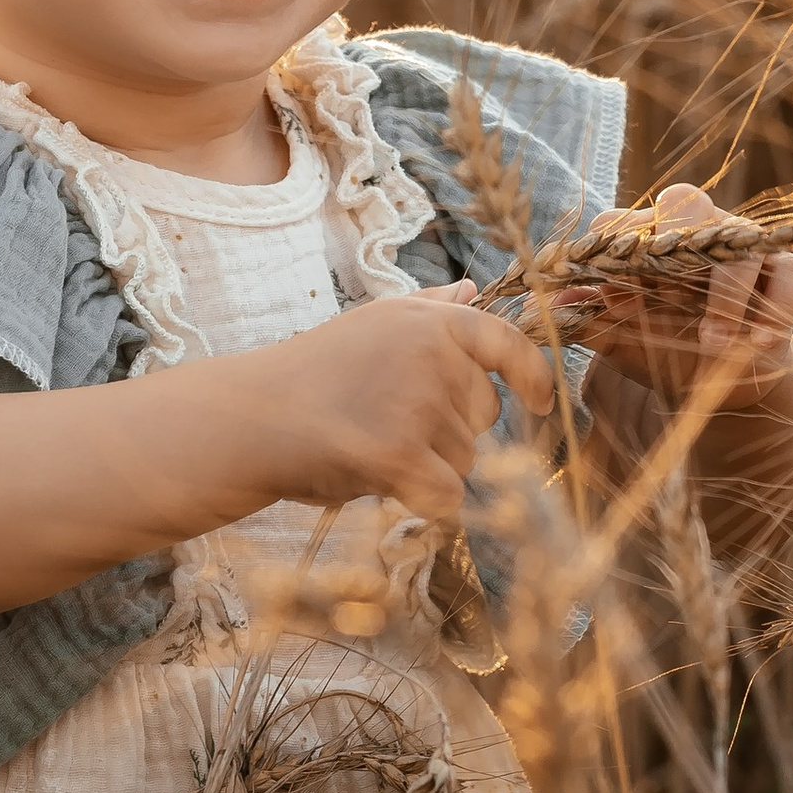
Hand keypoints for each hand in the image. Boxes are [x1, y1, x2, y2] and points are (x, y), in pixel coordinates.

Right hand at [239, 286, 556, 521]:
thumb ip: (428, 309)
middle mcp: (433, 356)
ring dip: (427, 466)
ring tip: (368, 444)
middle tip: (385, 422)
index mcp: (431, 321)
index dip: (534, 376)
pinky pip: (447, 496)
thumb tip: (471, 290)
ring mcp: (418, 405)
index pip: (508, 343)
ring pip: (466, 461)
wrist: (251, 419)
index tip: (540, 402)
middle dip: (449, 432)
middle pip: (485, 418)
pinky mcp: (400, 454)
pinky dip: (423, 502)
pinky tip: (381, 482)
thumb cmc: (311, 376)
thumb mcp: (371, 324)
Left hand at [554, 187, 792, 409]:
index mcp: (645, 241)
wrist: (720, 385)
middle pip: (685, 204)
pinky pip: (791, 275)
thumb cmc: (662, 350)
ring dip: (726, 296)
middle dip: (673, 242)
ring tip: (713, 345)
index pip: (622, 221)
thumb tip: (537, 311)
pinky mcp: (784, 274)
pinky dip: (777, 309)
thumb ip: (584, 323)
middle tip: (661, 292)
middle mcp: (694, 232)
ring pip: (739, 244)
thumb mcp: (619, 343)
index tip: (607, 293)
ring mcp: (743, 248)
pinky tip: (759, 345)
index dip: (612, 247)